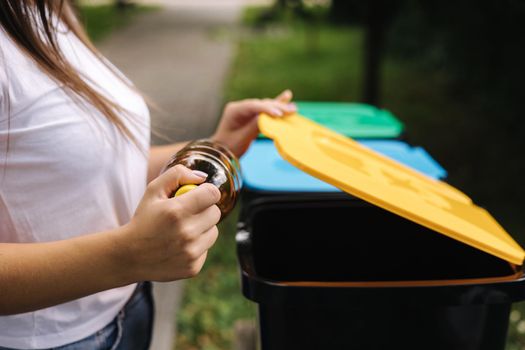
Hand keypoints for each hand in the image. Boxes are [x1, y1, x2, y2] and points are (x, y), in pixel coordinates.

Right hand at [122, 165, 221, 281]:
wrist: (129, 256)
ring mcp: (190, 252)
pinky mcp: (192, 268)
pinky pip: (206, 249)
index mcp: (176, 210)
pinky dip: (197, 246)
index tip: (200, 195)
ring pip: (214, 232)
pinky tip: (180, 246)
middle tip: (188, 213)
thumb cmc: (144, 219)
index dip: (207, 192)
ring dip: (203, 228)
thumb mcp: (153, 191)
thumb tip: (202, 177)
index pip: (212, 194)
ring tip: (183, 230)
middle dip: (204, 210)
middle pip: (215, 213)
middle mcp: (186, 232)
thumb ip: (177, 175)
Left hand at [212, 90, 295, 157]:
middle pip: (261, 105)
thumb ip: (255, 126)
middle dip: (277, 107)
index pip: (252, 106)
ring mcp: (246, 110)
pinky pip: (265, 110)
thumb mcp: (242, 138)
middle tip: (291, 110)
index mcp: (234, 110)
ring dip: (279, 107)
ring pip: (265, 106)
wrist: (222, 152)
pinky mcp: (252, 115)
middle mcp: (240, 107)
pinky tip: (287, 96)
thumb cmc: (229, 147)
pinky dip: (276, 107)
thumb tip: (270, 117)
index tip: (279, 115)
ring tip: (293, 108)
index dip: (267, 109)